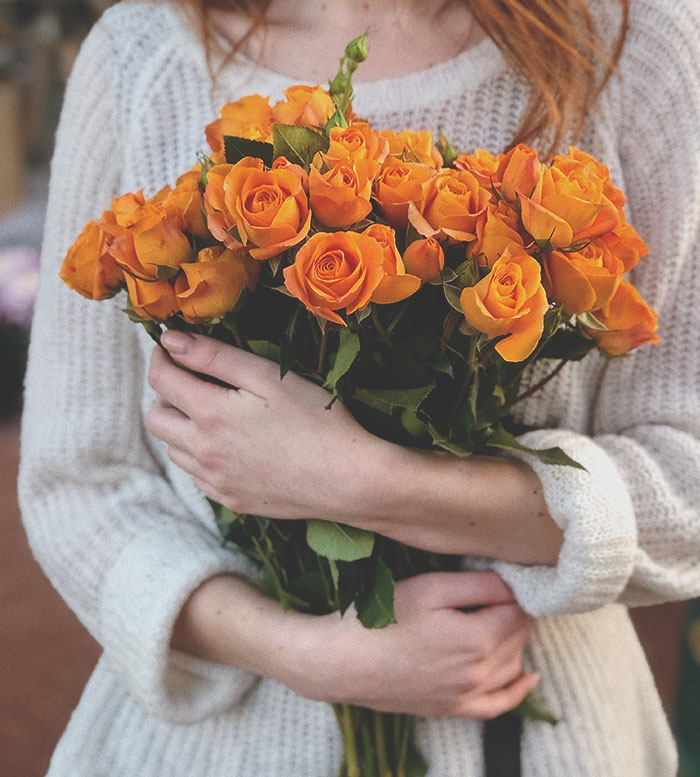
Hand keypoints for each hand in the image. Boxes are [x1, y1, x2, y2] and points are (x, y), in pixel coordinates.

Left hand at [146, 331, 388, 523]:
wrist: (348, 480)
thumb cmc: (316, 420)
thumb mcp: (267, 376)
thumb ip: (214, 356)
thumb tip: (170, 341)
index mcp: (210, 414)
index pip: (160, 379)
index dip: (161, 356)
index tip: (170, 347)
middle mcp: (203, 452)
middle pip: (156, 419)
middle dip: (164, 394)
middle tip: (191, 381)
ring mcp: (216, 481)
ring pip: (174, 451)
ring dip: (181, 427)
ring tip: (212, 413)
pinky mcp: (232, 500)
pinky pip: (197, 477)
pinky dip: (200, 457)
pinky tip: (229, 447)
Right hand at [278, 571, 537, 718]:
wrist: (343, 661)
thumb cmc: (382, 618)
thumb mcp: (431, 587)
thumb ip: (479, 584)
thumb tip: (513, 585)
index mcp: (478, 638)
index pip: (518, 609)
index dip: (513, 589)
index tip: (502, 576)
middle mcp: (479, 672)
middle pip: (519, 636)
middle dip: (515, 612)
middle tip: (497, 592)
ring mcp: (466, 695)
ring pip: (512, 665)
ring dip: (515, 640)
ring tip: (501, 618)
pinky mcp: (451, 708)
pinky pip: (498, 705)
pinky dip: (517, 690)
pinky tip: (528, 677)